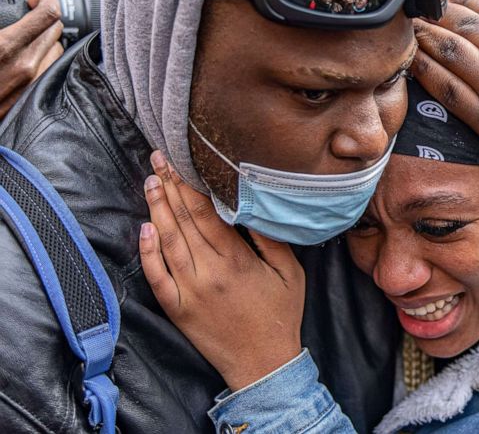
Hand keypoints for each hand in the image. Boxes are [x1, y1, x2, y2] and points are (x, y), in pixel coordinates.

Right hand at [0, 0, 62, 118]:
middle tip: (28, 17)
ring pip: (56, 50)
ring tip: (25, 38)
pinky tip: (24, 58)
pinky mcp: (29, 96)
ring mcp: (30, 83)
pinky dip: (42, 59)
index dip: (46, 0)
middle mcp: (24, 65)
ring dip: (45, 40)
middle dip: (44, 18)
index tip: (35, 0)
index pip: (49, 14)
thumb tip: (4, 9)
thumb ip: (0, 21)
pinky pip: (48, 69)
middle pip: (55, 30)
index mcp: (6, 46)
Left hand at [139, 150, 304, 390]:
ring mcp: (189, 291)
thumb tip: (252, 206)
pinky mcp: (177, 308)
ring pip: (167, 242)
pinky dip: (147, 252)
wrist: (263, 363)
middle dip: (169, 186)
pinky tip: (144, 228)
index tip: (180, 161)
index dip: (190, 184)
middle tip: (158, 158)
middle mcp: (208, 273)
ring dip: (156, 209)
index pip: (205, 212)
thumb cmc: (281, 315)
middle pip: (183, 220)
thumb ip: (271, 238)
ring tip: (150, 181)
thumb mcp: (290, 272)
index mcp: (236, 260)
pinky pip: (156, 276)